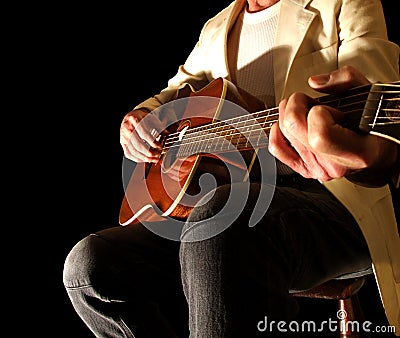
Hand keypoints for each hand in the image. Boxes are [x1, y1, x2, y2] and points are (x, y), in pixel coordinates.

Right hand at [120, 109, 164, 162]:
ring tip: (154, 159)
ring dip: (145, 157)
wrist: (131, 117)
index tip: (159, 146)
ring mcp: (123, 137)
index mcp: (134, 120)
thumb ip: (159, 127)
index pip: (144, 134)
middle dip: (149, 152)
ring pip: (133, 151)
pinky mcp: (123, 143)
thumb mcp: (152, 119)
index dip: (152, 142)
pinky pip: (129, 154)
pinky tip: (145, 159)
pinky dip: (138, 159)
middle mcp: (127, 128)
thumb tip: (166, 134)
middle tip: (157, 154)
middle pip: (138, 144)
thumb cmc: (142, 118)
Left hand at [269, 65, 397, 182]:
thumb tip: (316, 82)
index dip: (318, 112)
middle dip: (296, 104)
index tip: (328, 107)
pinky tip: (280, 125)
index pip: (319, 134)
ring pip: (284, 134)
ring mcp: (319, 170)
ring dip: (289, 114)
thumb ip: (346, 80)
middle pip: (294, 129)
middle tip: (307, 100)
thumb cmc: (375, 125)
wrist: (378, 151)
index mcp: (357, 152)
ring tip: (305, 111)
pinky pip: (278, 150)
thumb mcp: (371, 95)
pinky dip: (276, 134)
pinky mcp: (306, 170)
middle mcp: (335, 165)